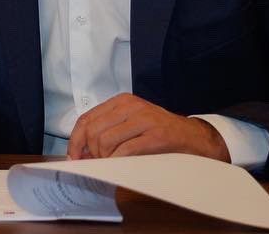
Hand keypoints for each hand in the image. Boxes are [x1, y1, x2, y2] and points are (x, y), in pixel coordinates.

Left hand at [67, 93, 229, 160]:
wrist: (195, 137)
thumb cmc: (159, 133)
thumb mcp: (131, 124)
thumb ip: (107, 131)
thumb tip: (81, 151)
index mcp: (122, 101)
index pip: (87, 119)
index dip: (75, 140)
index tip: (73, 156)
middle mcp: (131, 106)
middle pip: (93, 131)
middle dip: (90, 152)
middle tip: (96, 164)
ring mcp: (144, 120)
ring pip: (105, 141)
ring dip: (103, 159)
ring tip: (111, 164)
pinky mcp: (156, 136)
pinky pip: (125, 151)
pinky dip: (117, 162)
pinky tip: (120, 166)